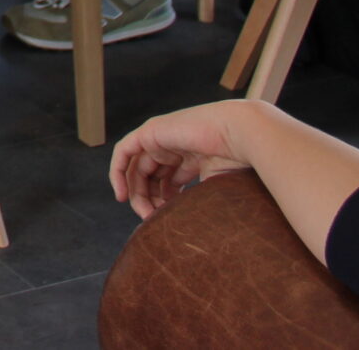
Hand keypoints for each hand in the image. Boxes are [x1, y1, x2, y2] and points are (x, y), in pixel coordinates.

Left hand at [110, 102, 256, 220]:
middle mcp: (173, 146)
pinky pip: (124, 151)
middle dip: (149, 200)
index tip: (164, 222)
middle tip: (152, 220)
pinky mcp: (150, 131)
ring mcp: (161, 137)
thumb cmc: (238, 161)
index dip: (163, 202)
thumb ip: (198, 199)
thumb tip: (190, 227)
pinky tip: (122, 194)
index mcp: (191, 157)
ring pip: (136, 168)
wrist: (241, 134)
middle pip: (150, 176)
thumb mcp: (215, 185)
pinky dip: (117, 172)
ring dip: (137, 193)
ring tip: (145, 213)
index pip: (168, 182)